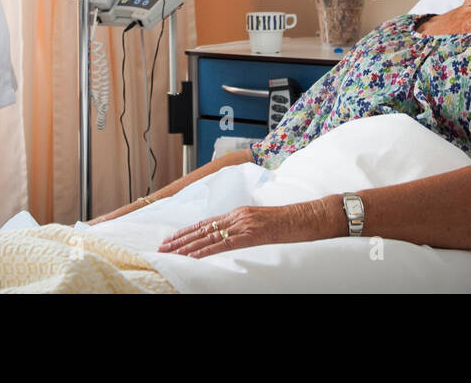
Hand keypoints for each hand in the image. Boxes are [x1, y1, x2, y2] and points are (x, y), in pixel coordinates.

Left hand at [158, 204, 301, 258]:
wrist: (308, 217)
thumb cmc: (290, 223)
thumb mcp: (263, 224)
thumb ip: (246, 229)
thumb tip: (232, 240)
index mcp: (239, 213)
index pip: (206, 223)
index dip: (187, 231)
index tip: (172, 238)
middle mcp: (237, 216)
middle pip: (202, 229)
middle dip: (181, 239)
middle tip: (163, 247)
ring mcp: (244, 224)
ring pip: (209, 237)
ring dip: (187, 246)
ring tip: (171, 253)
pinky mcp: (252, 235)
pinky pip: (224, 244)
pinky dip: (206, 251)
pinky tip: (194, 256)